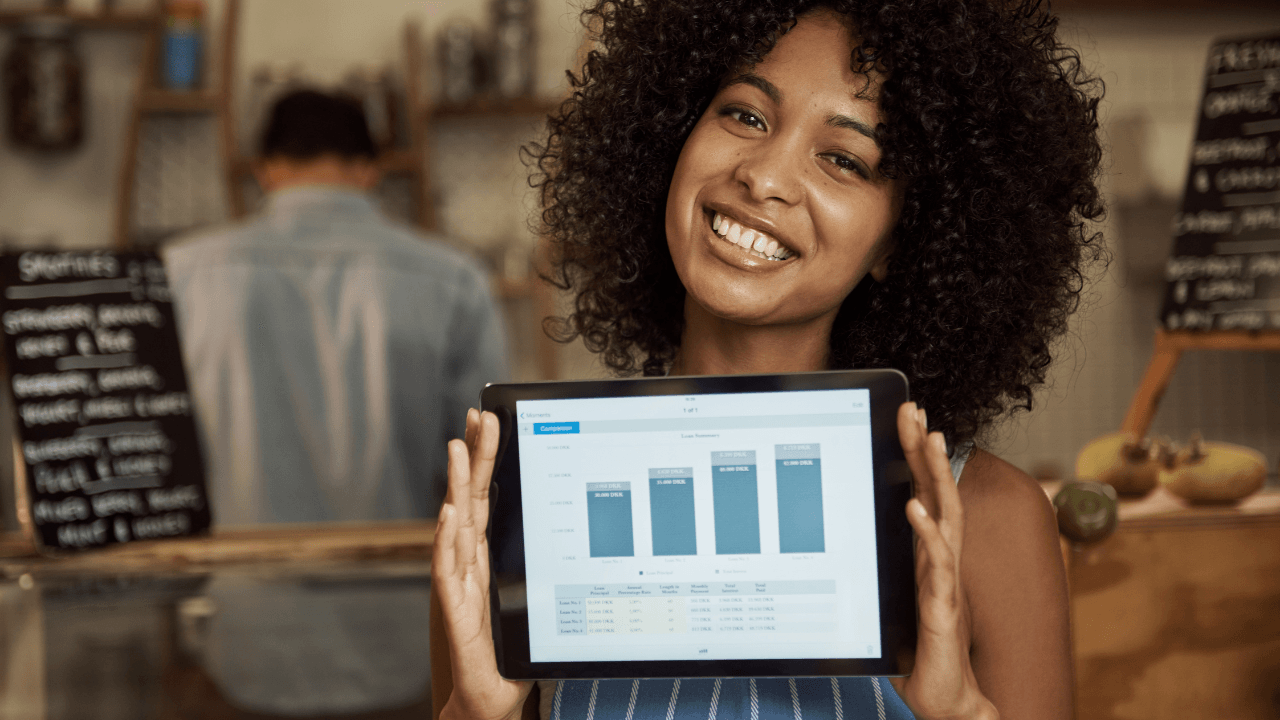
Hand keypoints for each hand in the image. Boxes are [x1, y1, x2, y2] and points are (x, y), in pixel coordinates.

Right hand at [433, 408, 532, 719]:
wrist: (487, 704)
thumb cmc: (509, 659)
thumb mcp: (536, 609)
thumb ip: (547, 581)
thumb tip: (580, 548)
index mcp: (490, 560)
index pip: (488, 500)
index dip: (485, 462)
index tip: (488, 424)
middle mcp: (472, 566)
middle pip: (472, 501)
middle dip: (473, 458)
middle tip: (477, 417)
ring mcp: (461, 586)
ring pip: (456, 527)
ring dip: (454, 486)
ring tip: (455, 449)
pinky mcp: (456, 612)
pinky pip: (450, 571)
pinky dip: (446, 541)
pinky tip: (448, 514)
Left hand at [889, 403, 998, 719]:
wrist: (945, 699)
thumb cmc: (919, 649)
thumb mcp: (891, 595)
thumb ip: (883, 563)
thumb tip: (854, 530)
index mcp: (926, 553)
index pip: (922, 491)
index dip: (916, 453)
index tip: (905, 416)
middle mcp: (940, 559)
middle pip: (937, 491)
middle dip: (924, 448)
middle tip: (915, 409)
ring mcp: (944, 581)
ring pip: (946, 516)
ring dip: (936, 476)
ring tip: (930, 439)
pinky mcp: (942, 607)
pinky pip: (936, 564)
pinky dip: (926, 533)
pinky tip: (914, 509)